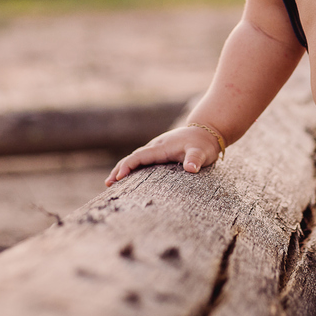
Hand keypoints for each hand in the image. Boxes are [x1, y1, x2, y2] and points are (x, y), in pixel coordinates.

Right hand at [104, 125, 221, 185]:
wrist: (207, 131)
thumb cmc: (204, 143)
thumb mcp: (202, 152)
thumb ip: (195, 159)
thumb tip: (191, 168)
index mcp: (162, 147)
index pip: (139, 156)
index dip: (128, 166)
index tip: (118, 178)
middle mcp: (156, 147)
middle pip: (133, 157)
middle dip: (120, 169)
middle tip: (108, 184)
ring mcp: (157, 149)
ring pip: (136, 158)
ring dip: (124, 169)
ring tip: (112, 183)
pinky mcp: (161, 153)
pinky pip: (142, 160)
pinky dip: (132, 167)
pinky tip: (129, 177)